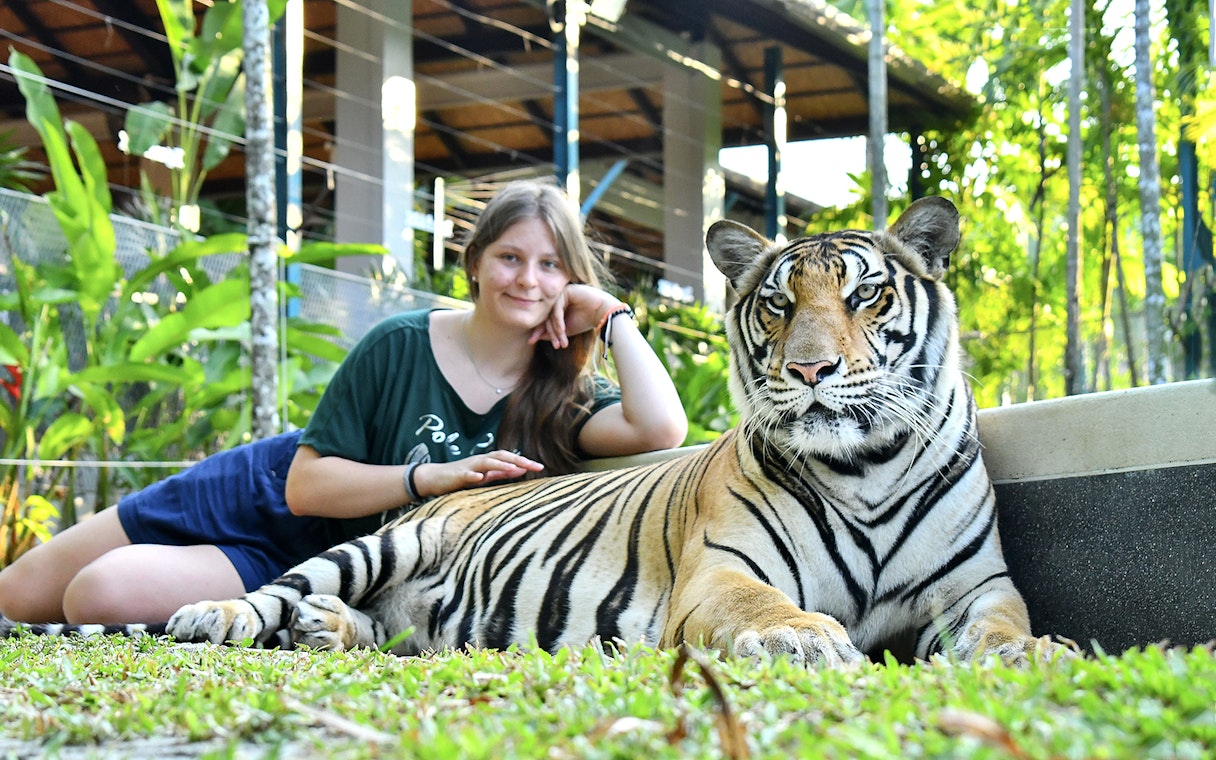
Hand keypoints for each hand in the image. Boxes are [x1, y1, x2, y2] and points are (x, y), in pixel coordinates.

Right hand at [414, 451, 544, 497]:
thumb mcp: (485, 476)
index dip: (525, 461)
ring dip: (500, 464)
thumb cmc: (461, 477)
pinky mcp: (456, 475)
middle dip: (518, 460)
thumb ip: (501, 472)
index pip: (510, 458)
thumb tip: (521, 469)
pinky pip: (465, 474)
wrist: (434, 478)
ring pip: (486, 462)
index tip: (541, 467)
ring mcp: (468, 466)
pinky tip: (479, 477)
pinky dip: (473, 475)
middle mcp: (480, 460)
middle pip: (502, 456)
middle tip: (534, 466)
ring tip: (513, 467)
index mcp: (488, 461)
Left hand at [529, 283, 621, 348]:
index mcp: (556, 304)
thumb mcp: (565, 330)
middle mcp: (557, 297)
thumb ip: (551, 331)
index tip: (532, 342)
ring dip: (555, 330)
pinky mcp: (566, 291)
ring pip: (550, 313)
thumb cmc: (587, 321)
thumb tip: (534, 337)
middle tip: (553, 345)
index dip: (539, 330)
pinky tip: (562, 331)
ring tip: (560, 342)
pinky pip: (557, 308)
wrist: (605, 313)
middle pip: (546, 315)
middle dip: (548, 332)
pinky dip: (558, 321)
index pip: (544, 318)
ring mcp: (561, 292)